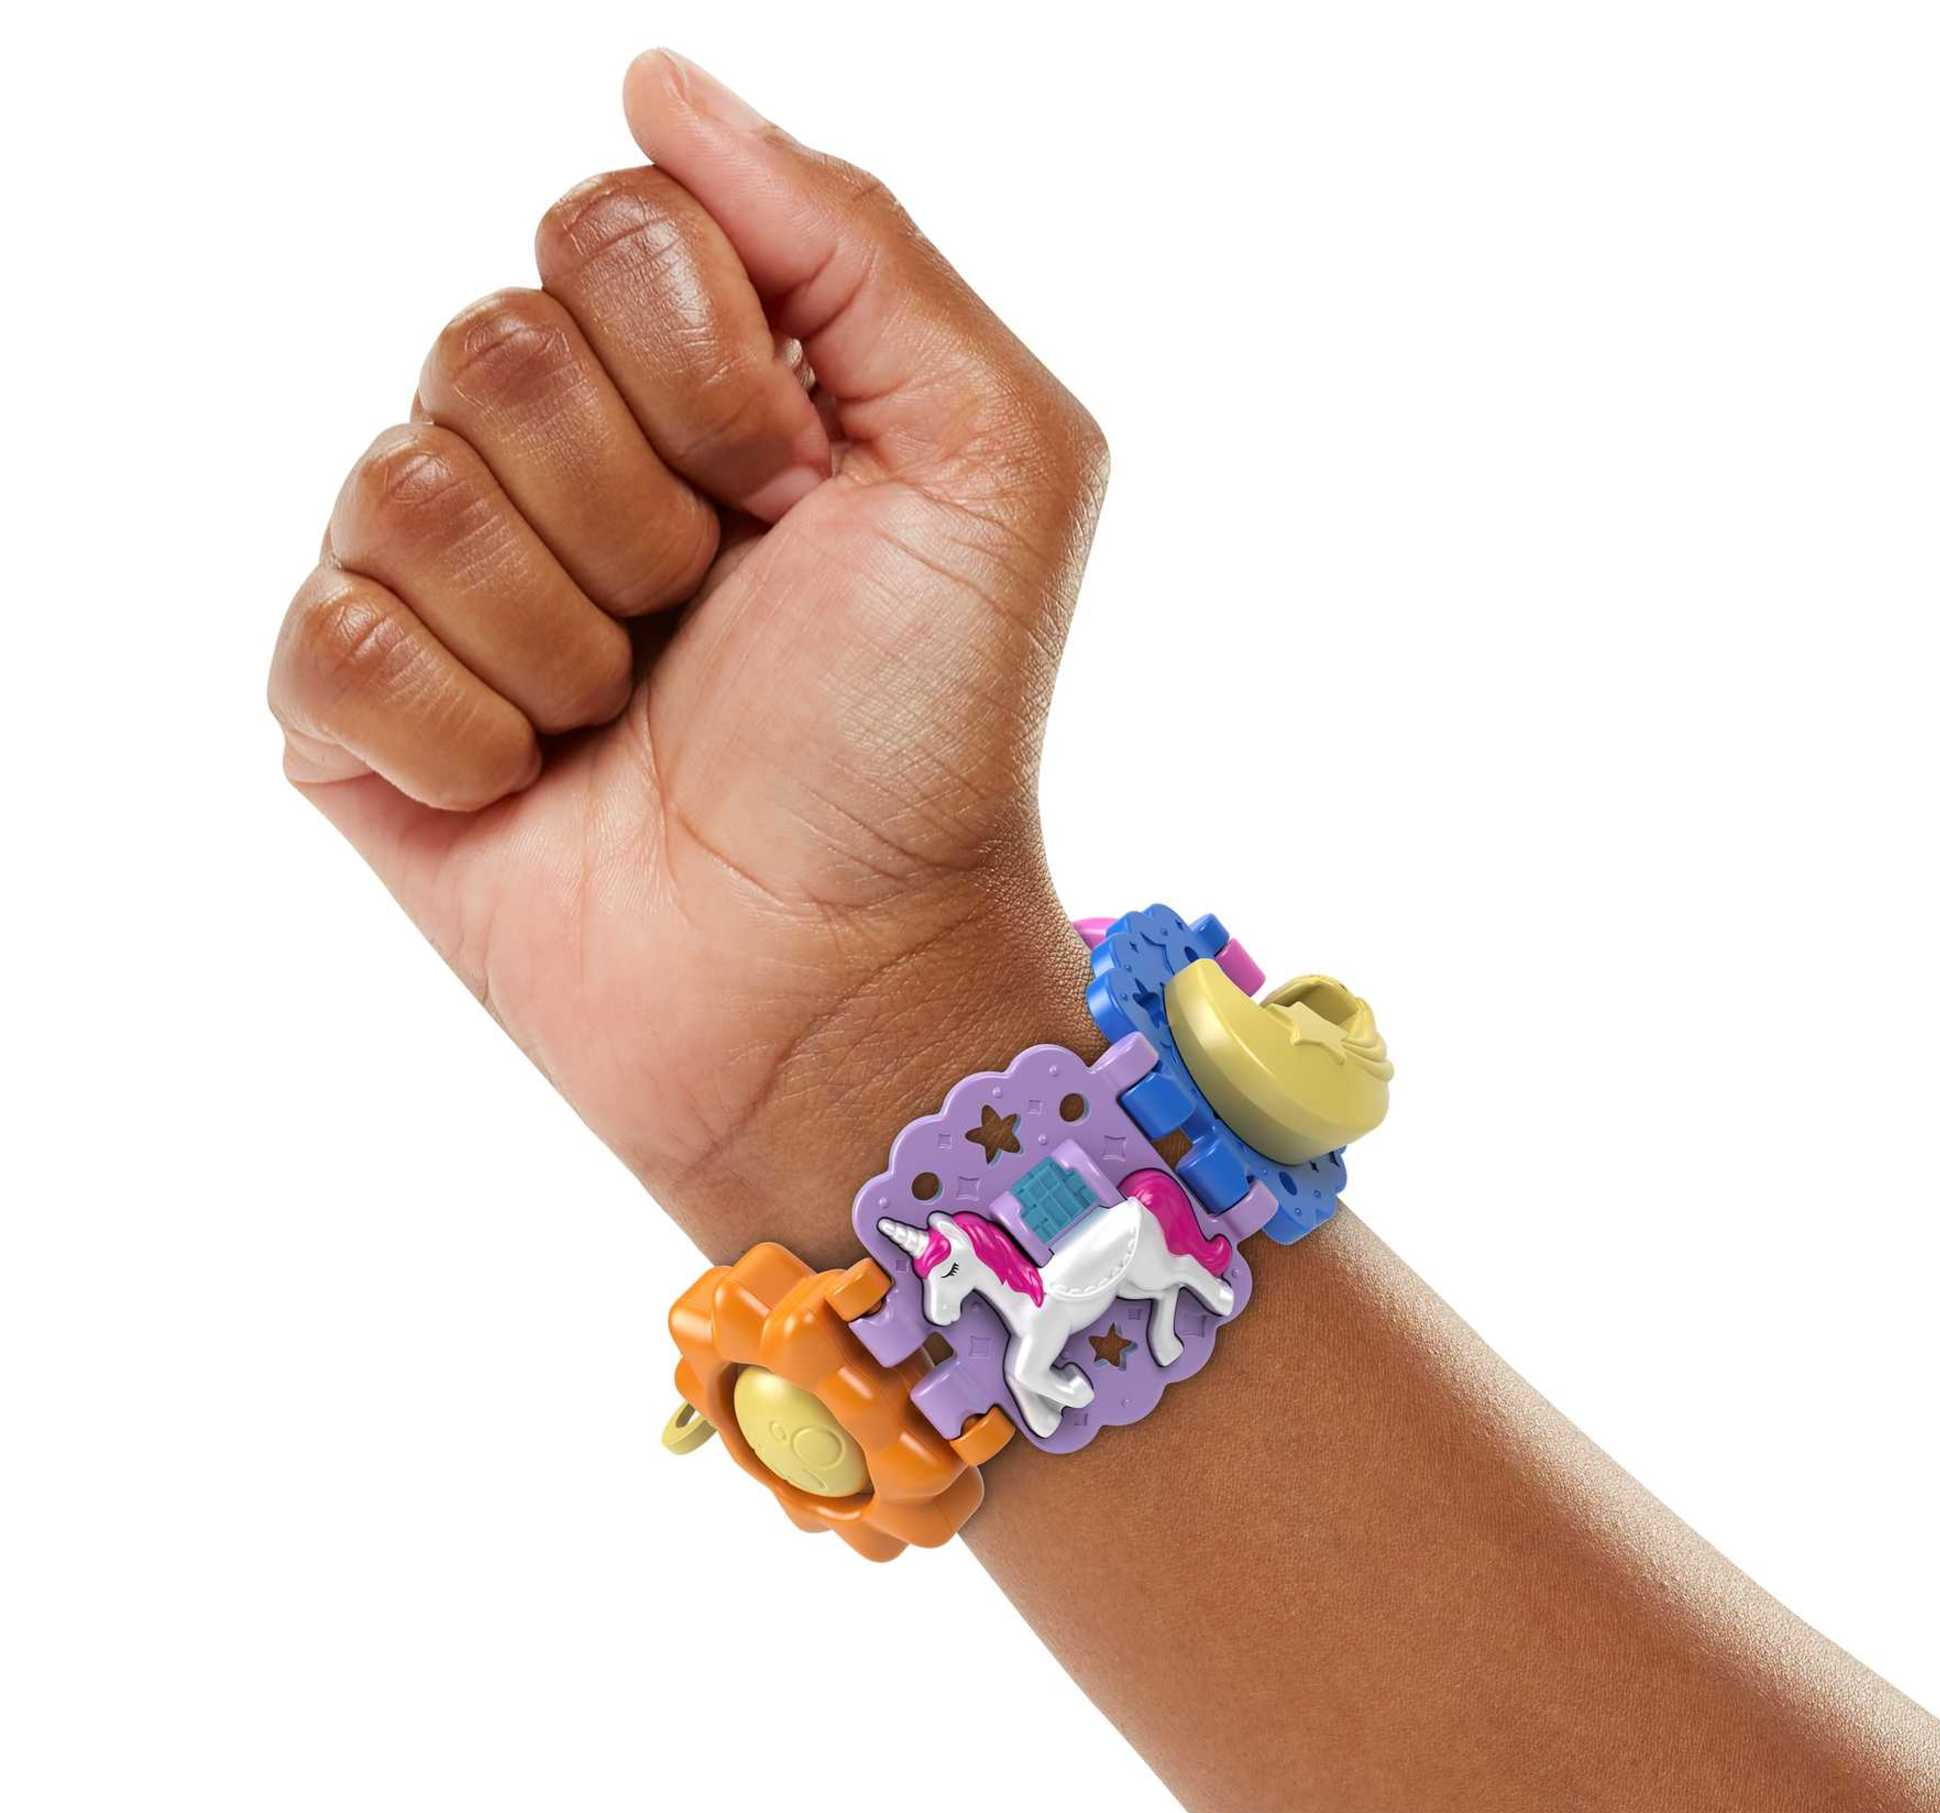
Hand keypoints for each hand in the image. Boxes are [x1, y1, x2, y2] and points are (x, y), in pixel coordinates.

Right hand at [270, 52, 1104, 1253]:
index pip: (604, 224)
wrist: (841, 972)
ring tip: (628, 722)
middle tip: (708, 630)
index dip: (706, 373)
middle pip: (488, 344)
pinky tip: (531, 787)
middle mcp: (565, 462)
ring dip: (556, 634)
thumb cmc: (925, 735)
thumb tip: (655, 81)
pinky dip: (455, 732)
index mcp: (701, 381)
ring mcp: (454, 590)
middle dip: (637, 515)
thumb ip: (854, 240)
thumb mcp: (988, 457)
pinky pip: (327, 637)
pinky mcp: (361, 722)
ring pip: (398, 486)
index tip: (792, 502)